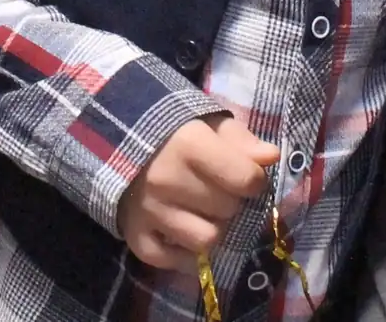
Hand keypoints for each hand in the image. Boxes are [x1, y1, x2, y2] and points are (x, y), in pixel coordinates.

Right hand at [116, 113, 280, 269]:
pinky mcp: (135, 236)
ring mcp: (149, 211)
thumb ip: (241, 140)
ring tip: (201, 212)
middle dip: (230, 201)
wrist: (114, 138)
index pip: (247, 180)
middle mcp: (167, 180)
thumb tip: (271, 157)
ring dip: (210, 228)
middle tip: (216, 189)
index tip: (245, 175)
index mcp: (189, 145)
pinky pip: (172, 261)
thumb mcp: (209, 124)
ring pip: (207, 240)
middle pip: (229, 210)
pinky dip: (182, 254)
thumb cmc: (174, 132)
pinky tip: (182, 232)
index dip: (253, 180)